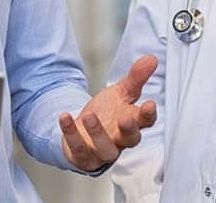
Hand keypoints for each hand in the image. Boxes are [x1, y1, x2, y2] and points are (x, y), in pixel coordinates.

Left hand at [60, 54, 157, 171]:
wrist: (84, 133)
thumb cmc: (107, 114)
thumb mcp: (121, 93)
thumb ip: (136, 78)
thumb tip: (151, 59)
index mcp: (132, 122)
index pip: (146, 121)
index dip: (149, 115)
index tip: (150, 104)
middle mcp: (120, 139)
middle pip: (131, 139)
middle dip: (129, 129)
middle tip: (124, 118)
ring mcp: (103, 150)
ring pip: (105, 148)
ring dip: (98, 133)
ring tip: (89, 115)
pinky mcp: (83, 156)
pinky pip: (78, 147)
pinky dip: (70, 132)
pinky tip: (65, 117)